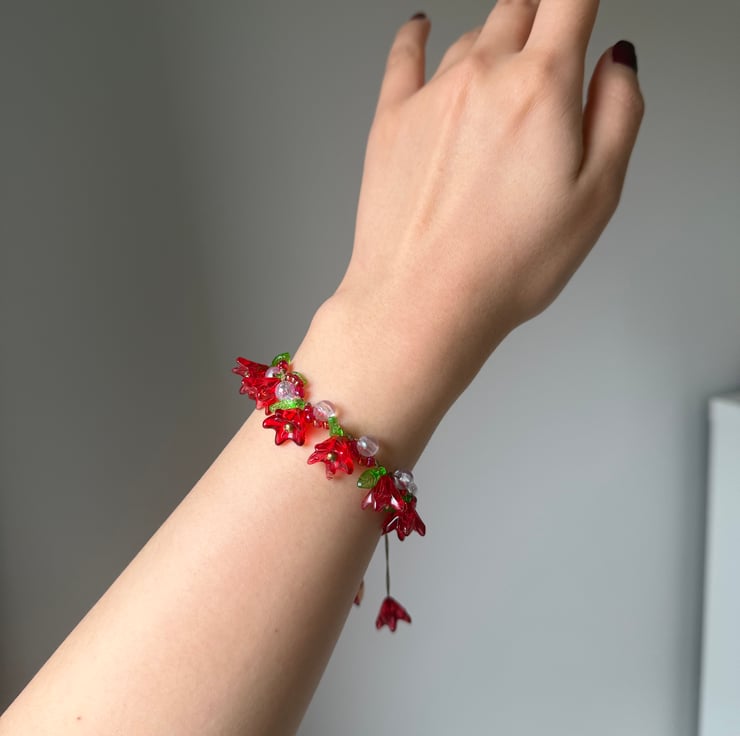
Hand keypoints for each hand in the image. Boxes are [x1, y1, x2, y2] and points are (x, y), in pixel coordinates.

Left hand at [298, 2, 642, 459]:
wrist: (422, 303)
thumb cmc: (505, 266)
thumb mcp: (598, 196)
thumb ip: (618, 113)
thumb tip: (617, 62)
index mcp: (541, 87)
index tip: (582, 10)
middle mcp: (481, 76)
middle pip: (520, 7)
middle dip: (544, 18)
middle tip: (551, 48)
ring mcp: (430, 96)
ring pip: (471, 36)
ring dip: (495, 44)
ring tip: (504, 80)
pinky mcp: (390, 120)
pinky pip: (405, 54)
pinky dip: (418, 34)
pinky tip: (422, 27)